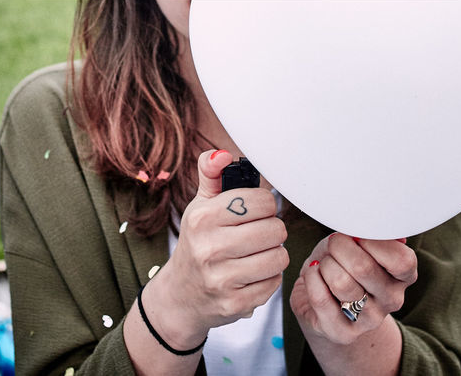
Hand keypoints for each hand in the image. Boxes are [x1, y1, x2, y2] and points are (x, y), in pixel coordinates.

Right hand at [144, 150, 289, 348]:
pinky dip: (268, 278)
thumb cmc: (198, 242)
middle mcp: (209, 248)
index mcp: (202, 218)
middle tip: (258, 234)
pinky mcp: (235, 304)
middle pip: (275, 229)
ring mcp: (222, 279)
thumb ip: (211, 174)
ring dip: (273, 254)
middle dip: (271, 230)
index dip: (264, 205)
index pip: (261, 201)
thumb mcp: (199, 206)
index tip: (255, 211)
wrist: (181, 296)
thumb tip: (222, 155)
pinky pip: (275, 283)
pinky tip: (252, 275)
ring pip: (279, 256)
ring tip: (256, 253)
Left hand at [290, 233, 417, 345]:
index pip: (400, 260)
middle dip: (339, 247)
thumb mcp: (359, 243)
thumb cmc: (345, 263)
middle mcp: (392, 300)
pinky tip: (314, 274)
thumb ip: (373, 235)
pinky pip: (321, 299)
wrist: (324, 298)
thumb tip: (392, 235)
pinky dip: (312, 279)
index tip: (356, 234)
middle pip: (363, 268)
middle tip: (333, 244)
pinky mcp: (343, 332)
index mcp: (404, 277)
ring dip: (325, 265)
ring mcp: (369, 320)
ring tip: (324, 263)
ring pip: (341, 283)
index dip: (372, 241)